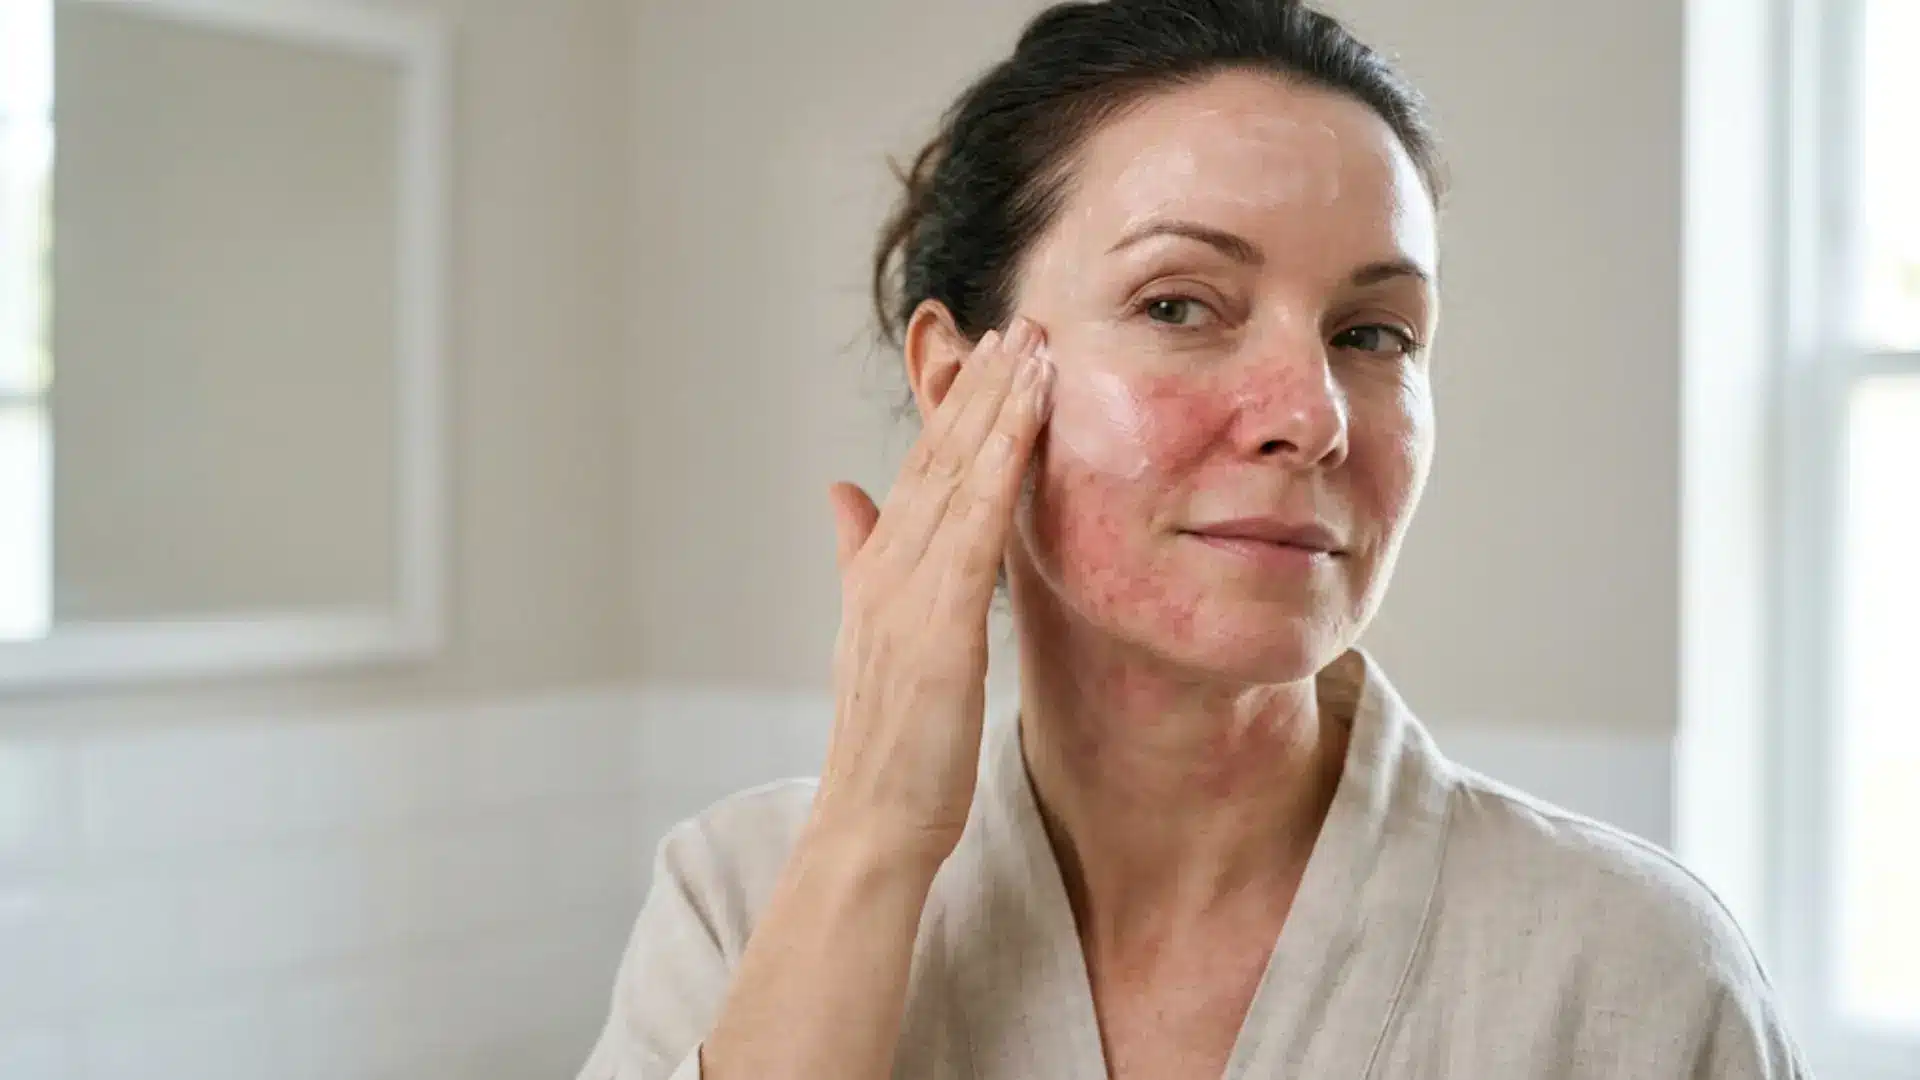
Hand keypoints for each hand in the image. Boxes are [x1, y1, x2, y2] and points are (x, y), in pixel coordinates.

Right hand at [813, 315, 1052, 866]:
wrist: (871, 820)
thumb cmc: (890, 744)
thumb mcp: (873, 637)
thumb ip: (858, 556)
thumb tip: (841, 492)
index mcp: (879, 572)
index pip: (921, 470)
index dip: (954, 408)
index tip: (990, 352)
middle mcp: (888, 568)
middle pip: (937, 457)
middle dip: (979, 386)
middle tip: (1020, 323)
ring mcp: (908, 591)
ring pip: (956, 476)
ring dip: (995, 405)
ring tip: (1030, 347)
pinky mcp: (936, 621)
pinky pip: (974, 525)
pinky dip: (999, 464)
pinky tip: (1027, 420)